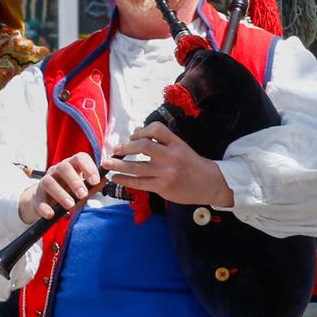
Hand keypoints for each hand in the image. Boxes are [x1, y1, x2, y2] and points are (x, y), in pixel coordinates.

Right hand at [18, 153, 103, 223]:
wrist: (45, 202)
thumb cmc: (67, 192)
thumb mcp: (82, 189)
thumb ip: (92, 187)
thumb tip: (103, 181)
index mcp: (71, 166)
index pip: (80, 158)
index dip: (88, 167)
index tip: (95, 180)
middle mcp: (57, 171)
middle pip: (64, 168)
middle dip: (75, 181)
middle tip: (83, 194)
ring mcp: (45, 182)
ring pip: (50, 182)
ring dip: (61, 194)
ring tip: (70, 204)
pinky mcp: (38, 197)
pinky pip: (39, 200)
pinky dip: (45, 207)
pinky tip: (51, 213)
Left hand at [106, 122, 235, 207]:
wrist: (209, 183)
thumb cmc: (192, 164)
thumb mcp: (180, 147)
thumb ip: (161, 140)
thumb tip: (137, 131)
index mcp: (176, 143)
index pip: (156, 129)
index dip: (141, 130)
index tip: (132, 136)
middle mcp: (171, 156)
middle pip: (143, 146)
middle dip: (125, 147)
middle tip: (115, 149)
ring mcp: (166, 172)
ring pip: (137, 166)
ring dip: (118, 164)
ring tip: (106, 162)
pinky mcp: (163, 187)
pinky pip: (139, 183)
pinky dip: (125, 180)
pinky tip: (116, 177)